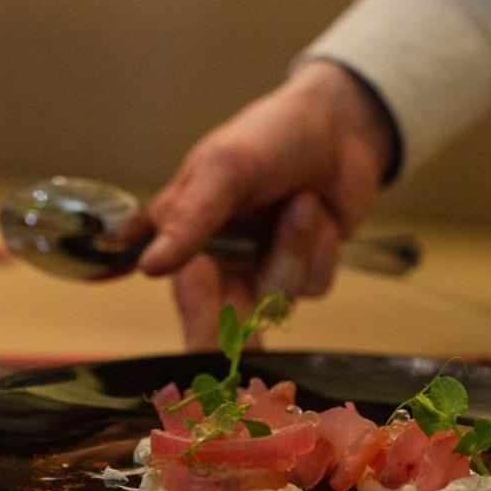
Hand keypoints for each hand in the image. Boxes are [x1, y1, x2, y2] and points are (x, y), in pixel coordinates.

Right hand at [137, 59, 396, 348]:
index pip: (186, 290)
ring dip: (294, 251)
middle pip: (228, 320)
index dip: (195, 325)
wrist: (341, 125)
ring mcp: (264, 267)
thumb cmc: (270, 135)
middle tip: (244, 366)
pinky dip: (320, 250)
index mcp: (188, 233)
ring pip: (277, 300)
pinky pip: (313, 286)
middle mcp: (223, 258)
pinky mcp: (303, 270)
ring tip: (304, 201)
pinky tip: (323, 214)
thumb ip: (190, 221)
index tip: (201, 364)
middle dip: (241, 333)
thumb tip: (150, 268)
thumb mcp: (224, 170)